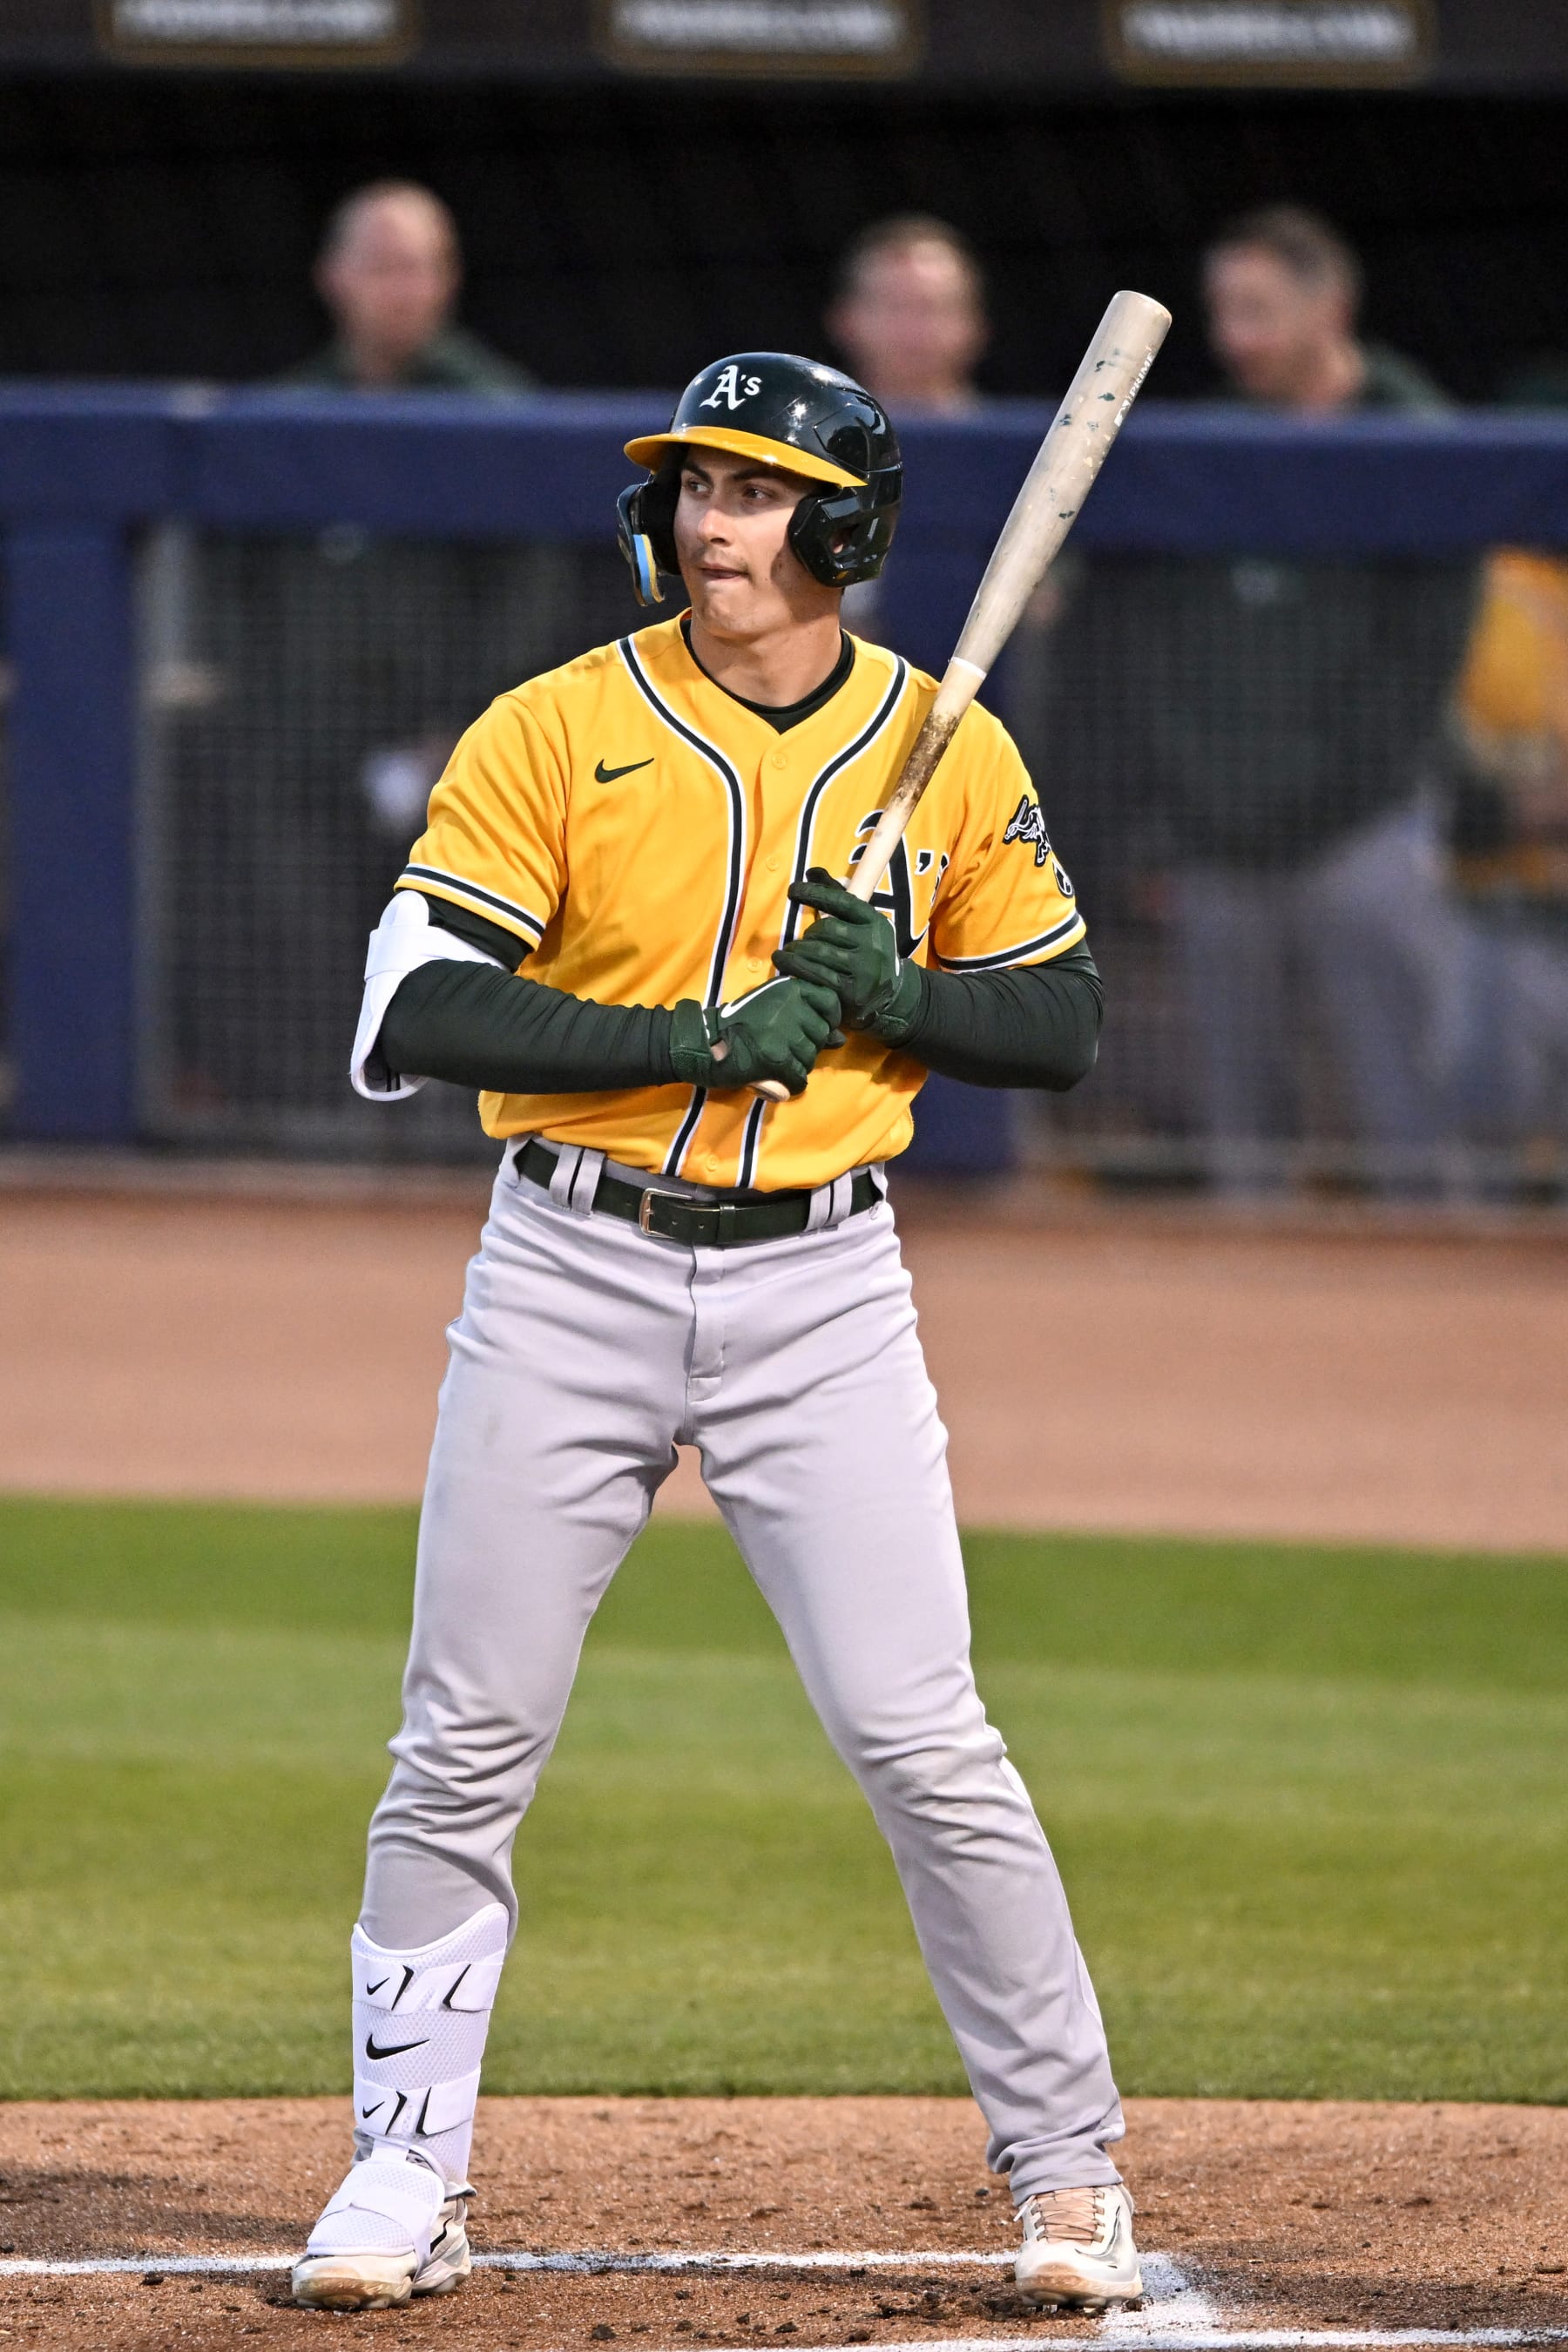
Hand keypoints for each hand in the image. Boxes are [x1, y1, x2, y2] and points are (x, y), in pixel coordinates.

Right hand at [669, 976, 843, 1098]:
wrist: (704, 1041)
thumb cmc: (739, 1025)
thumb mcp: (773, 1008)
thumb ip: (808, 1017)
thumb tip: (840, 1039)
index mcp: (791, 988)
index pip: (831, 1002)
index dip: (828, 1020)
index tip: (812, 1030)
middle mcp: (791, 1005)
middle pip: (821, 1035)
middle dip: (806, 1048)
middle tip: (780, 1049)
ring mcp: (785, 1031)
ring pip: (810, 1059)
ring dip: (795, 1067)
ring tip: (772, 1062)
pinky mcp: (776, 1057)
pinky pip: (798, 1078)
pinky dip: (788, 1084)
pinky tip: (772, 1079)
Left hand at [772, 867, 921, 1035]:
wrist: (891, 996)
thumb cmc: (867, 953)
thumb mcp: (862, 925)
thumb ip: (838, 898)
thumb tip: (812, 872)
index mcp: (874, 922)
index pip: (842, 901)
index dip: (815, 893)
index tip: (792, 890)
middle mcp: (871, 944)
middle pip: (826, 929)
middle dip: (808, 934)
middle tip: (800, 942)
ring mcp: (862, 969)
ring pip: (817, 952)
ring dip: (797, 951)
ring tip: (787, 954)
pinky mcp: (850, 992)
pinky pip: (815, 975)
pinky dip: (796, 969)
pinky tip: (786, 966)